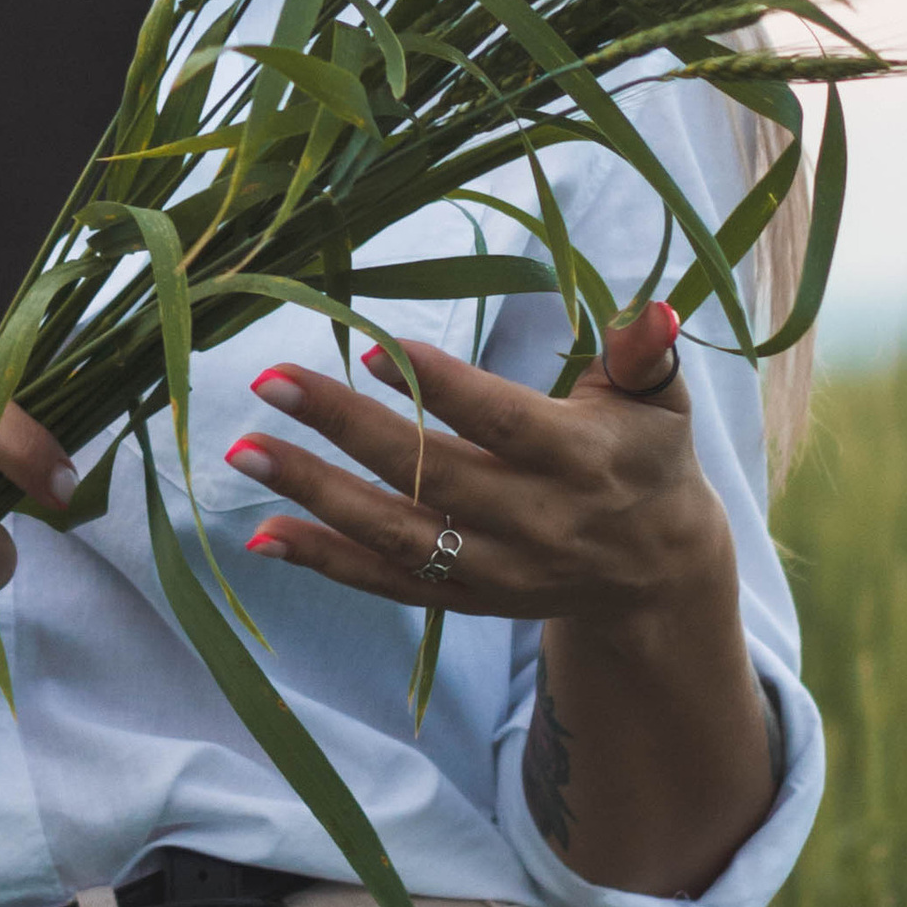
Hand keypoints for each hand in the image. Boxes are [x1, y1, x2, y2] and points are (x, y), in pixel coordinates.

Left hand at [221, 300, 730, 627]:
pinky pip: (385, 583)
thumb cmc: (647, 455)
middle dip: (343, 428)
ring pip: (394, 536)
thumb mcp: (660, 400)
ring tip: (245, 450)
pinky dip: (323, 562)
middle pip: (427, 476)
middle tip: (270, 381)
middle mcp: (532, 522)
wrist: (656, 571)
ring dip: (313, 495)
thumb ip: (644, 352)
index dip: (439, 389)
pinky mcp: (465, 599)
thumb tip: (654, 306)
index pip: (500, 422)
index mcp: (578, 460)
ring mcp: (494, 569)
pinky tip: (261, 534)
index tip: (372, 350)